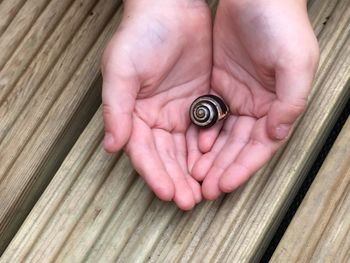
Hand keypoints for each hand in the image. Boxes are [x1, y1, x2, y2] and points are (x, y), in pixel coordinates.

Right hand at [101, 0, 211, 209]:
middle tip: (189, 200)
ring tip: (204, 190)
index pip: (143, 151)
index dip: (154, 173)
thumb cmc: (141, 34)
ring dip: (193, 170)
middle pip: (165, 156)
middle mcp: (155, 116)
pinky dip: (208, 148)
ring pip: (186, 148)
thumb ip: (116, 110)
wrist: (172, 8)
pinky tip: (214, 162)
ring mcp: (179, 111)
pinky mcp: (199, 102)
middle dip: (177, 179)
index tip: (167, 192)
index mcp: (134, 113)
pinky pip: (204, 131)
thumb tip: (112, 145)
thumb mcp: (122, 70)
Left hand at [191, 0, 318, 198]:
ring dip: (209, 156)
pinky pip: (208, 115)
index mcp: (277, 104)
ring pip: (222, 135)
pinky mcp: (218, 85)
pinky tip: (193, 145)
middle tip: (204, 188)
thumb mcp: (296, 62)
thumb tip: (277, 133)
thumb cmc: (280, 22)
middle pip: (238, 146)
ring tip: (195, 174)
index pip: (259, 146)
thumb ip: (290, 101)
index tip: (224, 185)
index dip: (242, 168)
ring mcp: (236, 96)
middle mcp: (257, 104)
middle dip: (222, 168)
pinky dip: (201, 132)